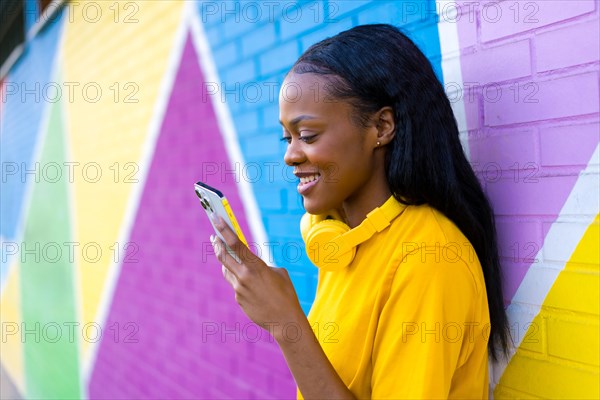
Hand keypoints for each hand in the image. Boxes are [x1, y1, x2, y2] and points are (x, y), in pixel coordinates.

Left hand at [209, 216, 304, 340]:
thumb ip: (262, 265)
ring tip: (228, 255)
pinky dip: (239, 280)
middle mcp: (244, 276)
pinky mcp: (238, 299)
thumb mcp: (278, 272)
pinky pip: (235, 285)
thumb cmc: (286, 293)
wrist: (284, 321)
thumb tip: (250, 265)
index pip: (235, 243)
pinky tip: (250, 284)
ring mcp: (239, 289)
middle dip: (217, 243)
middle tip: (213, 236)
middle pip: (223, 256)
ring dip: (227, 262)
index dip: (224, 229)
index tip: (216, 218)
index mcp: (256, 266)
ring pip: (228, 271)